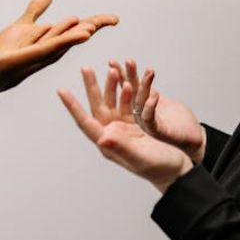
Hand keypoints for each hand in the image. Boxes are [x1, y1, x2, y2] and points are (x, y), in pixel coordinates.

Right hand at [0, 0, 117, 113]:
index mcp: (9, 67)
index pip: (44, 52)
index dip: (65, 40)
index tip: (87, 32)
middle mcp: (17, 70)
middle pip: (54, 52)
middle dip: (76, 38)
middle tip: (102, 24)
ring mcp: (14, 71)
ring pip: (47, 53)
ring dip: (67, 39)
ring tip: (90, 26)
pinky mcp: (8, 69)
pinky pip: (36, 54)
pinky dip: (51, 42)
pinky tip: (57, 33)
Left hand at [57, 65, 192, 192]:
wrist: (177, 170)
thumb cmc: (160, 168)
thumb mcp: (140, 158)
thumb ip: (121, 147)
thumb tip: (102, 138)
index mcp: (108, 145)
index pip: (86, 122)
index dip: (73, 106)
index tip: (62, 90)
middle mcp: (112, 136)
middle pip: (97, 108)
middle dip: (91, 87)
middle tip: (86, 68)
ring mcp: (123, 129)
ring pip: (113, 103)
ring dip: (112, 87)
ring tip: (113, 70)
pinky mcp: (135, 125)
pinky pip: (127, 105)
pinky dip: (126, 94)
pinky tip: (128, 82)